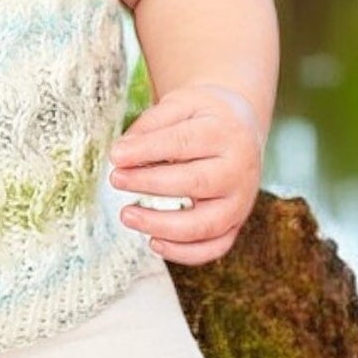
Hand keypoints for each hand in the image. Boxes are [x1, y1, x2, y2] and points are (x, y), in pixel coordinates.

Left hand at [108, 81, 264, 265]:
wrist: (241, 128)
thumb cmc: (203, 117)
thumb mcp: (181, 105)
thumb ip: (151, 125)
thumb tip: (120, 155)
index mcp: (226, 133)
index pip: (183, 143)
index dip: (146, 150)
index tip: (116, 156)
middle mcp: (239, 170)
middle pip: (196, 183)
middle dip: (149, 184)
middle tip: (116, 179)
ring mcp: (241, 201)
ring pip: (206, 224)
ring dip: (162, 225)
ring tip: (126, 215)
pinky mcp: (236, 223)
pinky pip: (214, 248)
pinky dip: (184, 253)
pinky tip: (153, 242)